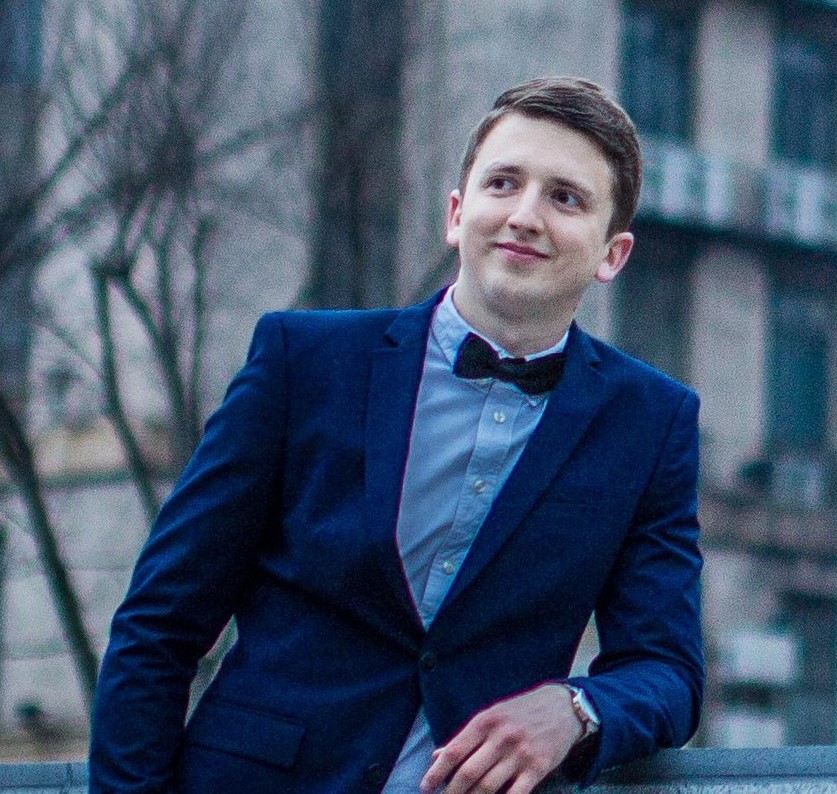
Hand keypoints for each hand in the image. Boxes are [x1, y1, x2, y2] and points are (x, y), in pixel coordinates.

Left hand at [419, 683, 582, 793]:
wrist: (562, 707)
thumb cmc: (521, 712)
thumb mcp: (492, 716)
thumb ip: (466, 738)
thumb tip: (437, 756)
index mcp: (485, 721)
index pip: (454, 751)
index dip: (436, 772)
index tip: (425, 788)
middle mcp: (500, 737)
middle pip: (468, 773)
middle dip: (451, 792)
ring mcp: (520, 754)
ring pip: (488, 787)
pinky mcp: (538, 768)